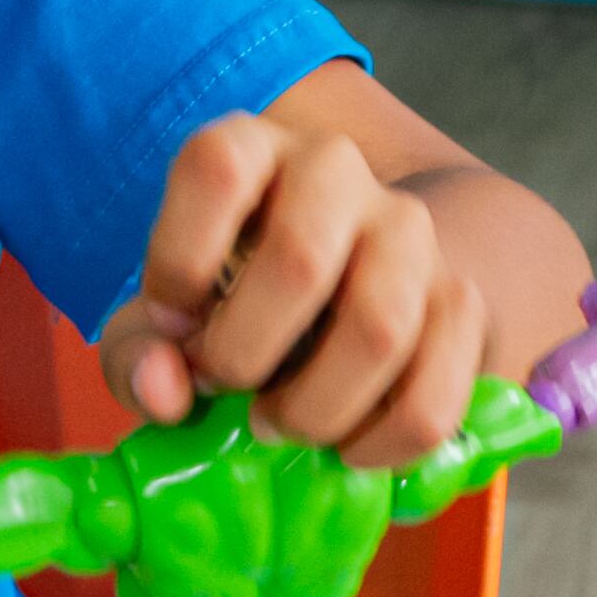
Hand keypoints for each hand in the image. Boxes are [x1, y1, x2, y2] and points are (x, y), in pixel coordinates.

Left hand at [100, 111, 489, 468]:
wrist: (332, 282)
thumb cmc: (225, 290)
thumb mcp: (163, 309)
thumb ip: (136, 350)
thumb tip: (163, 391)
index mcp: (250, 147)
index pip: (217, 169)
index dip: (179, 257)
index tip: (168, 319)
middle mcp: (335, 171)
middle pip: (300, 258)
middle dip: (245, 350)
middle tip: (223, 385)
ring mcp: (408, 230)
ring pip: (380, 326)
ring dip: (316, 405)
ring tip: (275, 424)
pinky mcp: (460, 298)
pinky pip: (437, 388)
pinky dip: (385, 442)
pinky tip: (344, 450)